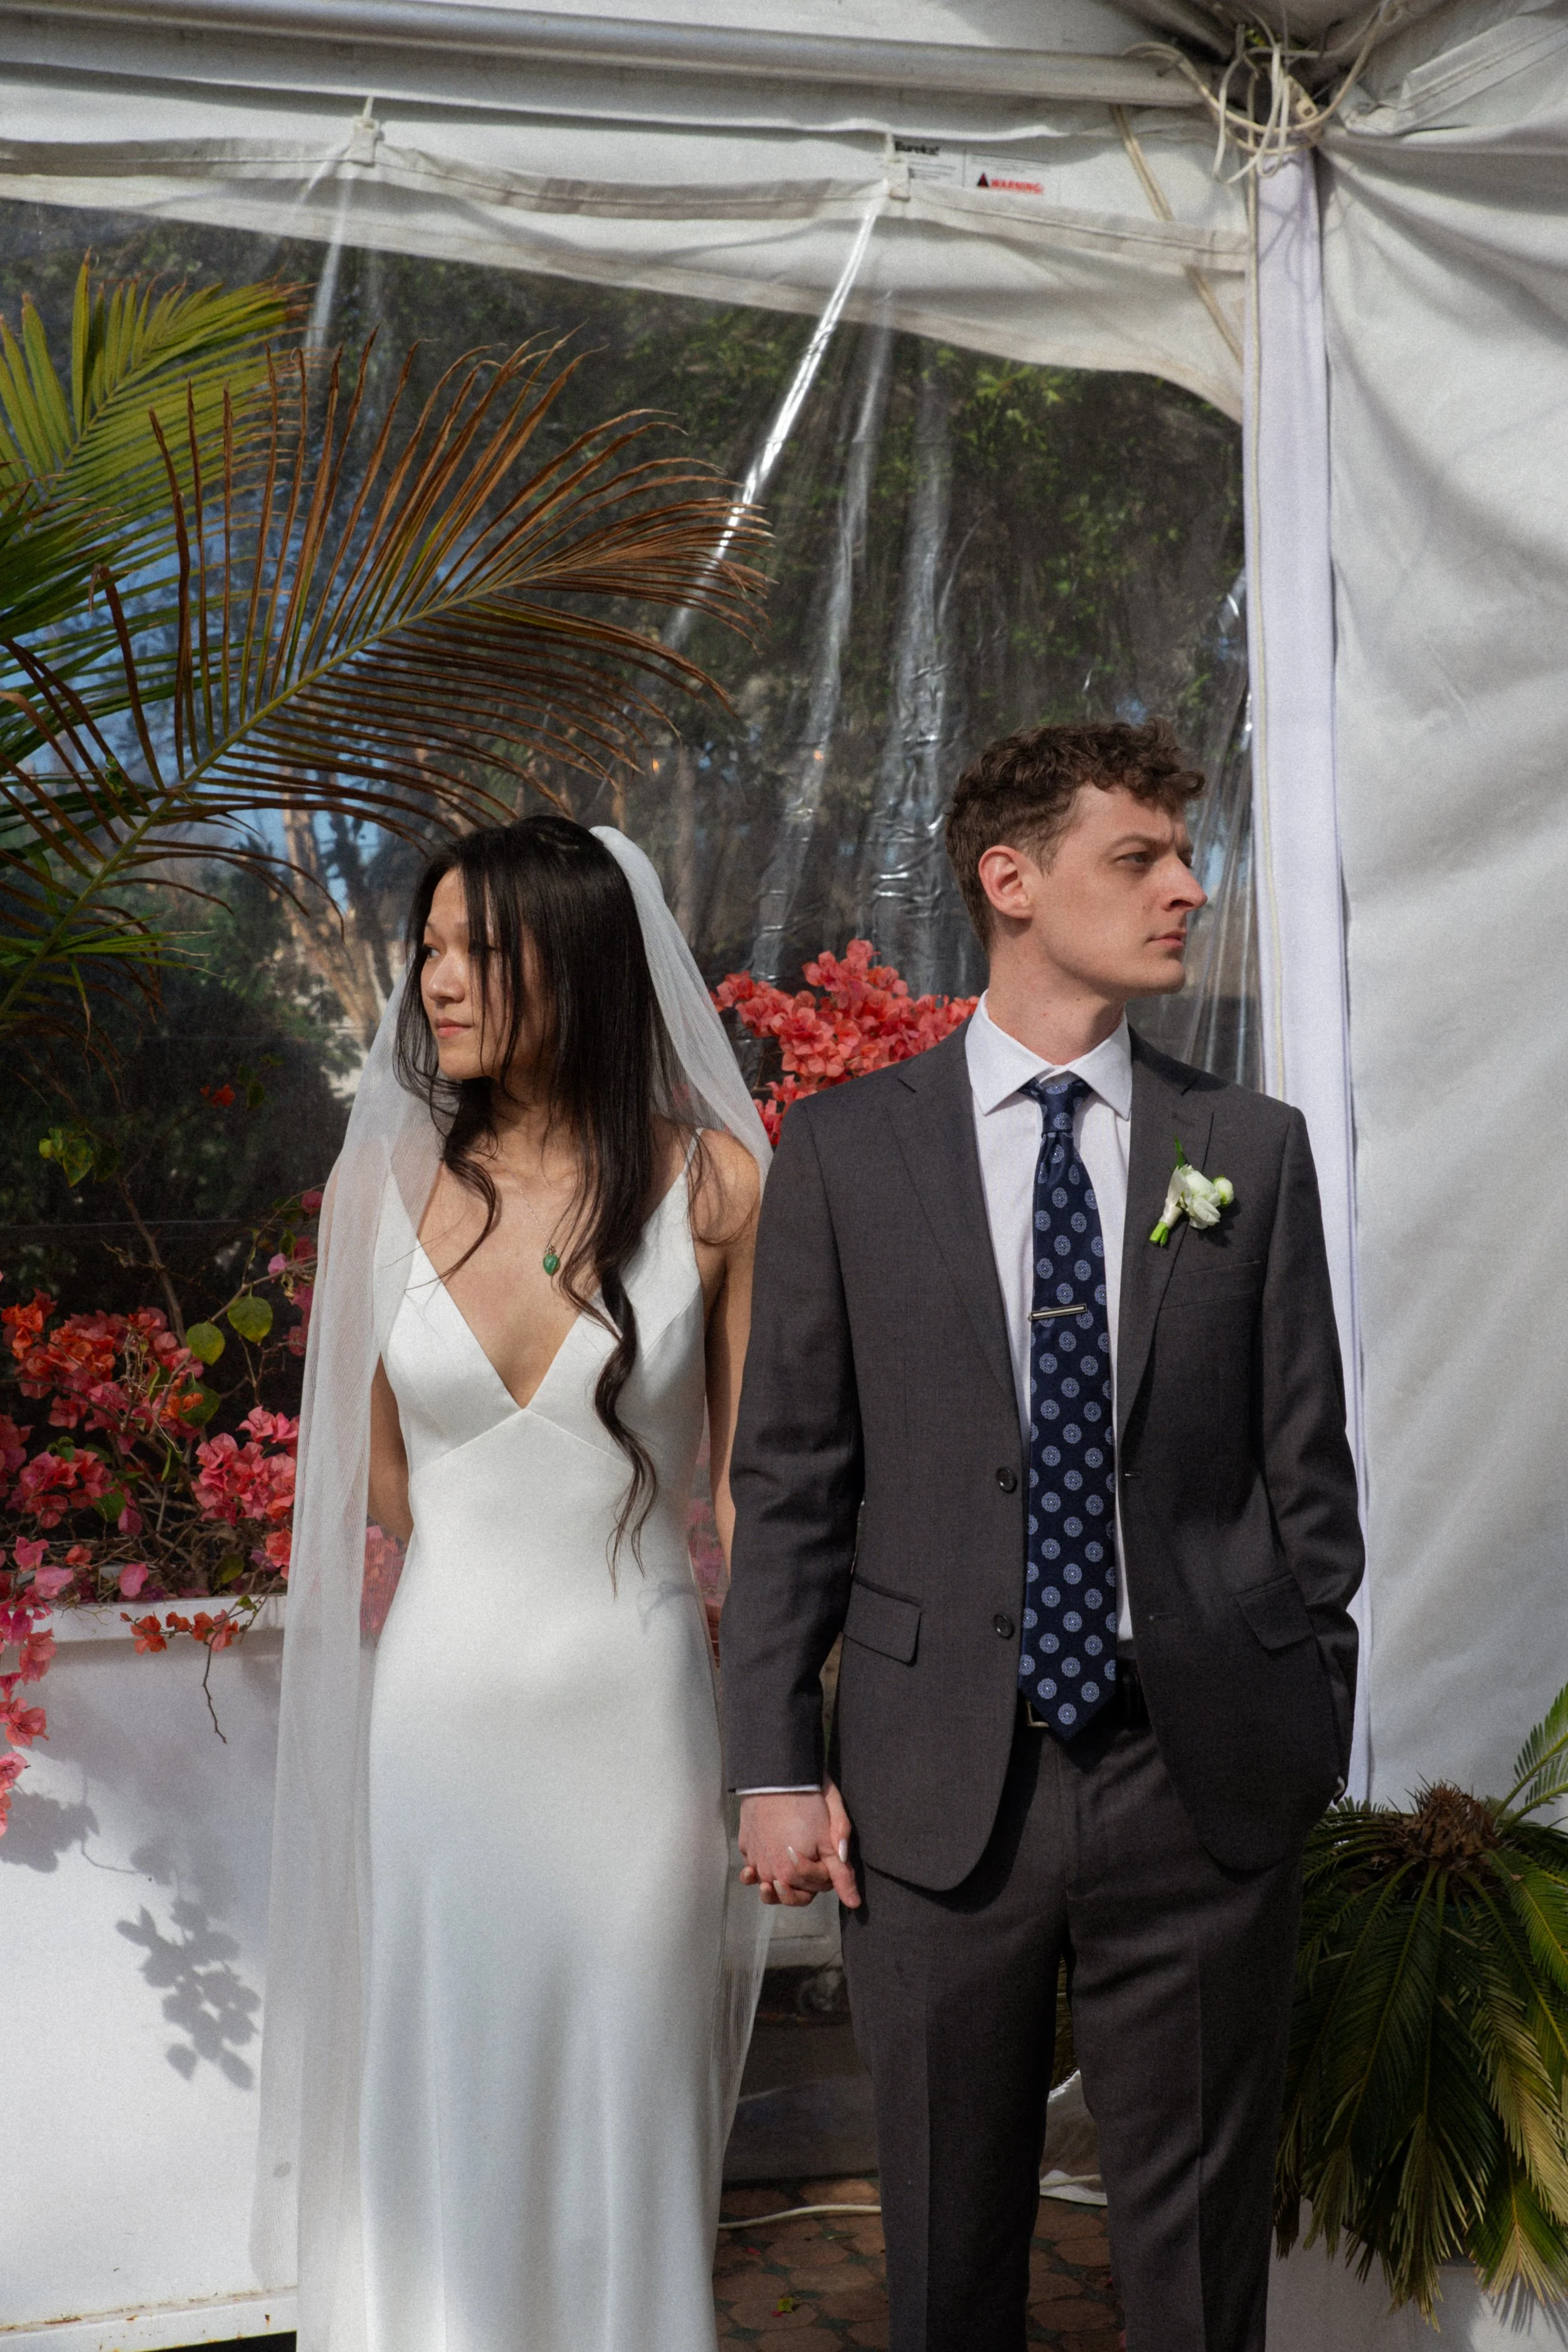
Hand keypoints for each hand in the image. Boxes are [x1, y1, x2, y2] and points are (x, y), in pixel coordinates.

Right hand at [739, 1782, 859, 1908]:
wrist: (775, 1776)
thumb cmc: (806, 1800)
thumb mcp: (831, 1833)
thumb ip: (841, 1871)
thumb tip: (853, 1902)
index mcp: (794, 1873)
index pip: (818, 1887)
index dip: (829, 1873)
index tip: (829, 1854)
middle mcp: (771, 1873)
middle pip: (792, 1894)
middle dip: (805, 1888)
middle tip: (811, 1870)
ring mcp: (756, 1861)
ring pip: (769, 1886)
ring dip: (777, 1887)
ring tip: (782, 1879)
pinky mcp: (746, 1847)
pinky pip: (751, 1867)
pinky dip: (755, 1871)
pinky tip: (759, 1869)